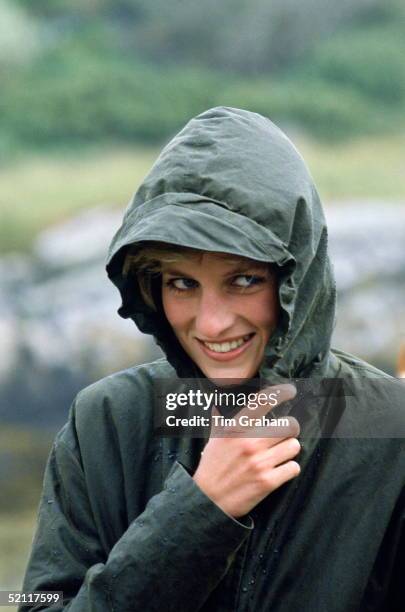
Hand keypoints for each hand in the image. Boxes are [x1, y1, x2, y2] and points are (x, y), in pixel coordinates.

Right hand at [193, 384, 299, 517]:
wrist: (207, 500)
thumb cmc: (212, 467)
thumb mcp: (214, 439)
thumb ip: (220, 421)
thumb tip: (216, 405)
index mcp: (236, 428)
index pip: (263, 402)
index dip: (281, 393)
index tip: (291, 391)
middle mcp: (249, 442)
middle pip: (289, 425)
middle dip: (290, 429)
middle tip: (285, 434)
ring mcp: (260, 462)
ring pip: (294, 446)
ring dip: (290, 450)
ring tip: (280, 454)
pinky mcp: (267, 482)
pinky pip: (294, 468)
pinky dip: (290, 469)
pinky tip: (280, 470)